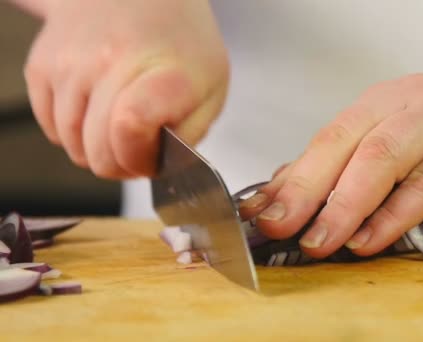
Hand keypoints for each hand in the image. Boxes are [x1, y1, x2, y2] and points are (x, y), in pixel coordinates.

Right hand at [24, 0, 227, 177]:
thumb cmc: (179, 41)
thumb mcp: (212, 86)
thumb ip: (190, 132)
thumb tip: (157, 165)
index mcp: (163, 69)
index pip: (131, 128)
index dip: (138, 159)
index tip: (151, 158)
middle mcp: (109, 62)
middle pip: (98, 149)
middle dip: (121, 165)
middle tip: (137, 151)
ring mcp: (70, 63)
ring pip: (72, 145)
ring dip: (96, 151)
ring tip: (118, 129)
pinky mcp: (42, 65)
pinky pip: (50, 128)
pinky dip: (72, 134)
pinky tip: (95, 113)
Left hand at [239, 74, 422, 257]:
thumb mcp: (406, 158)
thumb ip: (354, 172)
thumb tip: (290, 192)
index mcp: (386, 102)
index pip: (326, 138)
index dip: (289, 177)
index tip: (256, 213)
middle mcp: (411, 101)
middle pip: (345, 143)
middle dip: (304, 189)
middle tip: (276, 227)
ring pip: (383, 158)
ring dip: (343, 203)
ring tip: (318, 241)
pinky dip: (394, 213)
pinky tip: (368, 238)